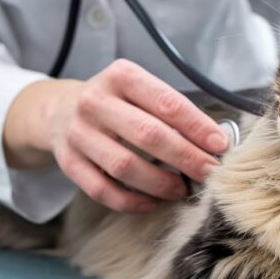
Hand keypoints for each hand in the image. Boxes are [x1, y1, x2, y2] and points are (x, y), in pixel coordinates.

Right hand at [3, 60, 229, 212]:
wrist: (59, 110)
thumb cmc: (116, 103)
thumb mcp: (139, 91)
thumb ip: (173, 111)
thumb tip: (216, 142)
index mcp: (120, 76)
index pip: (167, 103)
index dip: (198, 127)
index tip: (221, 146)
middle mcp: (94, 101)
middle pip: (148, 135)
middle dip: (186, 158)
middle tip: (210, 174)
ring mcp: (78, 133)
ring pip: (124, 166)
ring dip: (160, 183)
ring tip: (182, 189)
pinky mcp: (68, 162)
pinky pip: (103, 190)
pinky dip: (132, 202)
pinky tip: (153, 202)